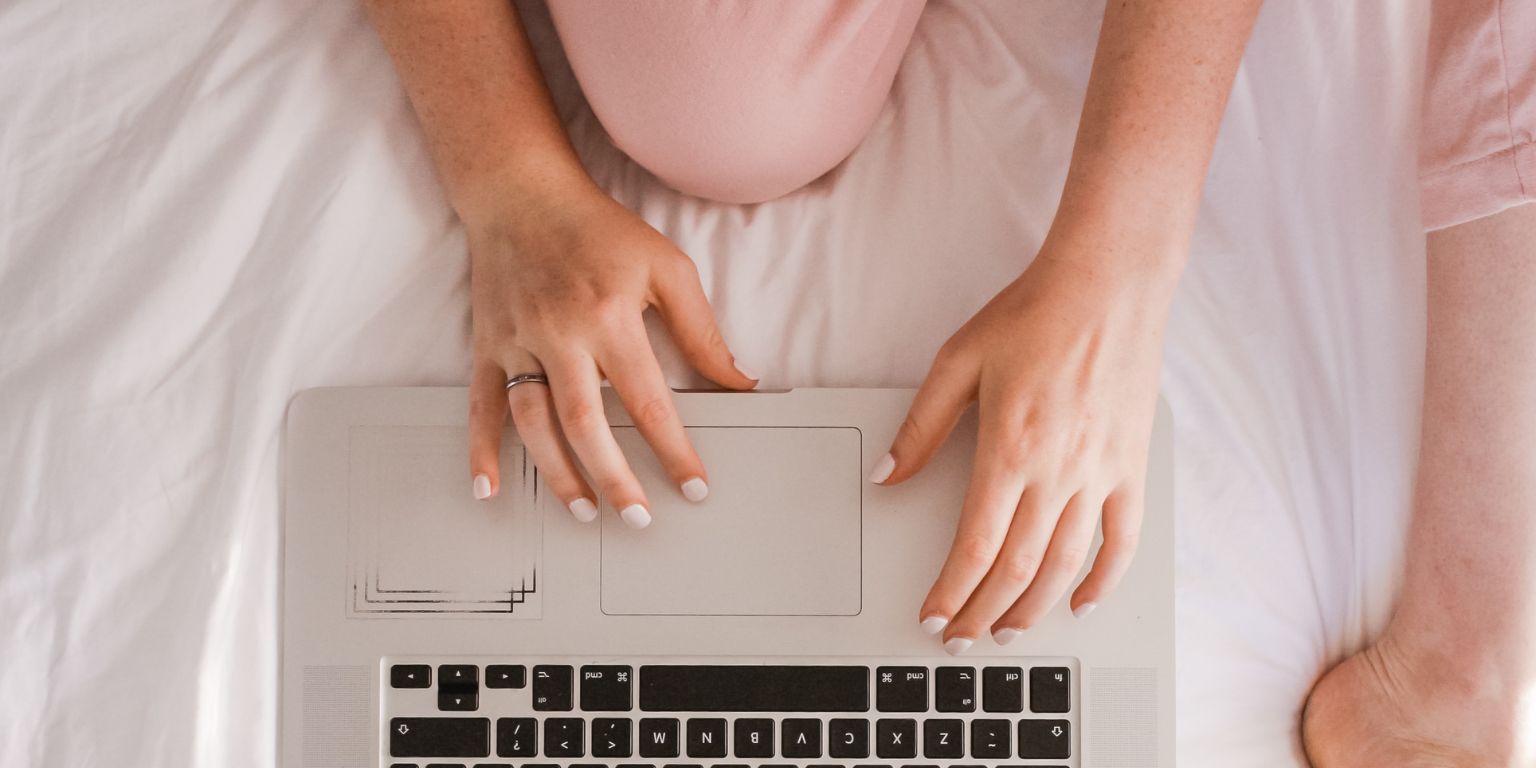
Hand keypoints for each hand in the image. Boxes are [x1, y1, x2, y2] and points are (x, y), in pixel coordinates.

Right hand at [466, 180, 755, 525]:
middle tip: (640, 519)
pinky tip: (488, 487)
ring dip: (557, 473)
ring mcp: (517, 342)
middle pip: (586, 423)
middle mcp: (560, 334)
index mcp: (610, 317)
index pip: (648, 401)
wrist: (522, 192)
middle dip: (615, 478)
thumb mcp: (667, 267)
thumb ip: (702, 331)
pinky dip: (480, 448)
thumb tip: (738, 383)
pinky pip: (480, 404)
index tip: (694, 487)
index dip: (673, 450)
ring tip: (585, 511)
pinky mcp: (487, 344)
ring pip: (534, 422)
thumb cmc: (600, 230)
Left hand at [873, 235, 1172, 651]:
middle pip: (1017, 567)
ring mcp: (1100, 472)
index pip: (976, 545)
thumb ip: (921, 427)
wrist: (1107, 284)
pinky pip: (1122, 538)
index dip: (952, 591)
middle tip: (961, 638)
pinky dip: (1104, 579)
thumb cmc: (1032, 315)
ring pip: (1066, 564)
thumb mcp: (958, 362)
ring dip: (1035, 607)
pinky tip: (1083, 602)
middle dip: (984, 612)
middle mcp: (1058, 470)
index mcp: (1009, 449)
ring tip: (1008, 633)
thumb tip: (887, 475)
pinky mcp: (1131, 466)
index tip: (934, 617)